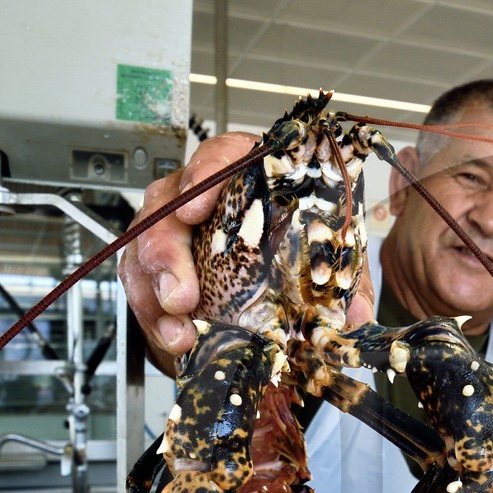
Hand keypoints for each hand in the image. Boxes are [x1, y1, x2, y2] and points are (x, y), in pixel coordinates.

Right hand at [119, 131, 375, 376]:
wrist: (271, 309)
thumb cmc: (296, 266)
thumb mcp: (327, 272)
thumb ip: (343, 286)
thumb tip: (354, 313)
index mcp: (250, 181)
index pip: (224, 155)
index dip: (206, 175)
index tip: (196, 206)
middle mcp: (204, 197)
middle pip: (169, 203)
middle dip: (167, 250)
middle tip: (182, 294)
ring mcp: (173, 230)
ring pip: (144, 245)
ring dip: (156, 289)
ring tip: (178, 327)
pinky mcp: (154, 268)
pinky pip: (138, 282)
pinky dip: (153, 314)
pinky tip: (173, 337)